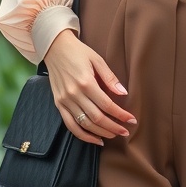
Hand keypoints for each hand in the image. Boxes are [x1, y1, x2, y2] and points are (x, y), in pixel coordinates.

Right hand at [44, 29, 136, 145]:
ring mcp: (64, 101)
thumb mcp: (97, 59)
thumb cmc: (78, 52)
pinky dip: (83, 135)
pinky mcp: (58, 104)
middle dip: (113, 127)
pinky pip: (70, 125)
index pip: (107, 105)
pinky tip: (95, 139)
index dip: (120, 115)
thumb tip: (123, 93)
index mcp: (86, 82)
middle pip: (96, 118)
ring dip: (101, 133)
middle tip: (125, 131)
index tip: (131, 120)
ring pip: (84, 124)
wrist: (54, 47)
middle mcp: (74, 94)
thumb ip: (110, 78)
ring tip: (113, 135)